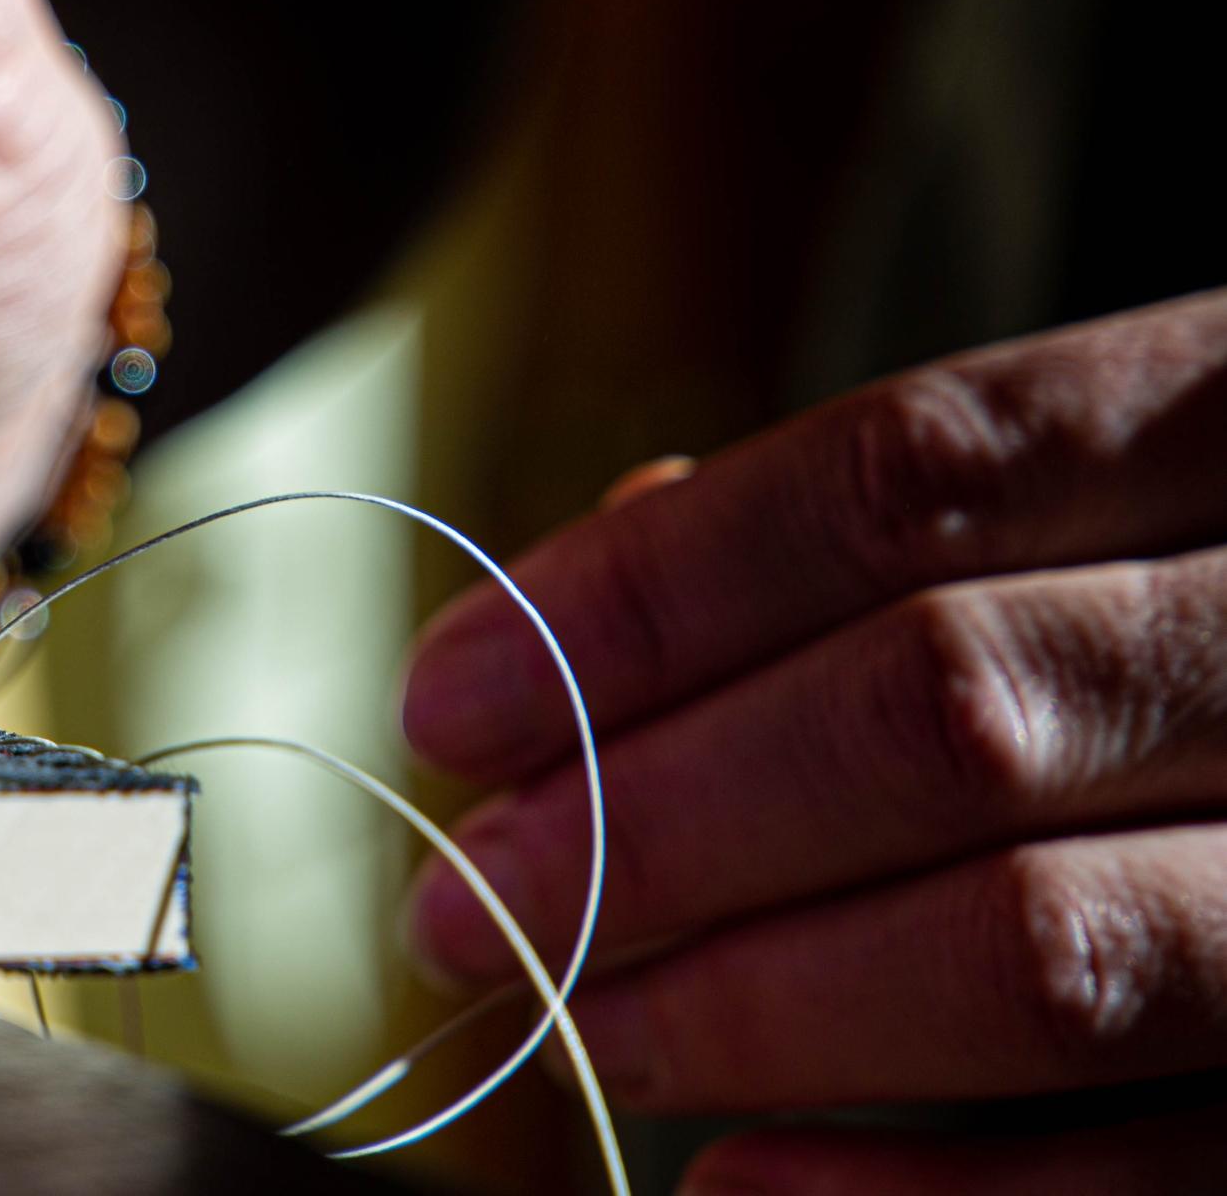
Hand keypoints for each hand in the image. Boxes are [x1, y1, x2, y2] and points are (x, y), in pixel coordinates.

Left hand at [398, 291, 1226, 1190]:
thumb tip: (583, 591)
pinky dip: (931, 1195)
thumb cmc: (1211, 594)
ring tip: (577, 1019)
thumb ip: (879, 535)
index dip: (645, 598)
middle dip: (655, 814)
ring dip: (755, 1001)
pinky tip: (748, 1180)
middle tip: (470, 889)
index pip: (904, 480)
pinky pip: (1168, 1171)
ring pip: (1046, 948)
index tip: (453, 697)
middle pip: (941, 713)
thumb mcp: (1113, 485)